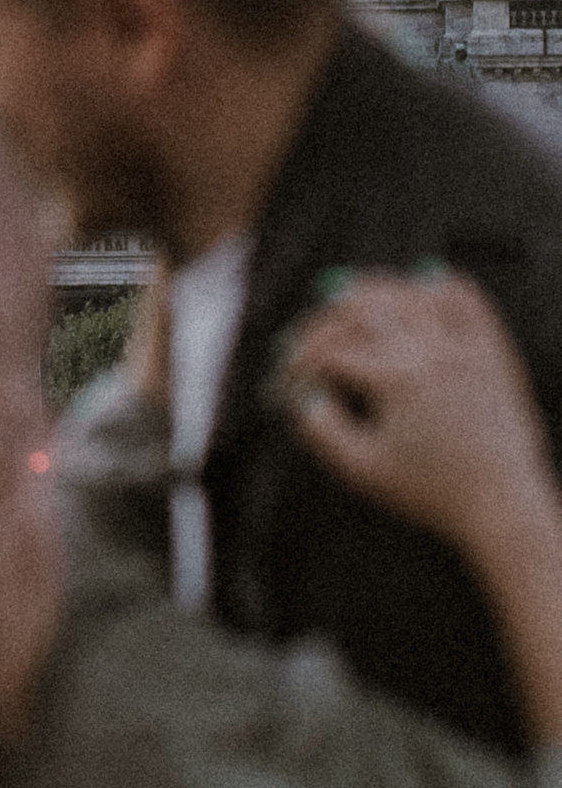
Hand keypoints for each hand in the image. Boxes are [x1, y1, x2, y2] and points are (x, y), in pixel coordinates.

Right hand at [277, 273, 560, 560]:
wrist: (503, 505)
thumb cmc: (432, 493)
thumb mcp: (363, 471)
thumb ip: (323, 432)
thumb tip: (307, 398)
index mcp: (396, 379)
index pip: (331, 352)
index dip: (298, 367)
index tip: (284, 385)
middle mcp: (430, 351)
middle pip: (361, 308)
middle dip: (323, 320)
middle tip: (304, 336)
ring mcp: (464, 347)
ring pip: (408, 293)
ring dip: (372, 290)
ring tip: (346, 294)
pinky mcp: (491, 352)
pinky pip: (466, 300)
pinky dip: (438, 286)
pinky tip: (419, 283)